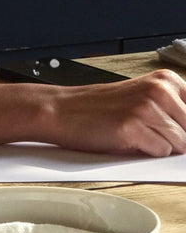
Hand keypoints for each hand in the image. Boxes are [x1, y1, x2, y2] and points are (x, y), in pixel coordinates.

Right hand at [50, 69, 185, 155]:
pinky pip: (160, 151)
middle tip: (149, 134)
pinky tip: (127, 141)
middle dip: (176, 137)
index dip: (185, 126)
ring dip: (160, 146)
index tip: (177, 130)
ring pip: (180, 143)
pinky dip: (146, 152)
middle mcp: (159, 91)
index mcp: (165, 80)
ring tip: (136, 136)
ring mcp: (146, 108)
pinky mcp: (133, 128)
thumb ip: (169, 110)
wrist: (59, 111)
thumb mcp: (139, 98)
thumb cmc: (95, 109)